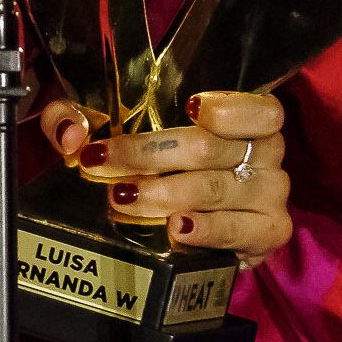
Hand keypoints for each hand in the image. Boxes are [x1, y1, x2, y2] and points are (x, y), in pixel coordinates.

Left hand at [74, 90, 293, 265]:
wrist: (184, 223)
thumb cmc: (155, 162)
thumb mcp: (110, 129)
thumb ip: (79, 118)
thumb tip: (71, 134)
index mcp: (244, 116)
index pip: (259, 108)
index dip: (228, 108)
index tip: (190, 107)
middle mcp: (266, 153)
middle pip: (211, 148)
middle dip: (149, 154)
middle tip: (103, 163)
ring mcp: (270, 195)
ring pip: (215, 189)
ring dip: (165, 193)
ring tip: (124, 197)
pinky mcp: (266, 234)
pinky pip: (238, 231)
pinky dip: (206, 230)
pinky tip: (178, 229)